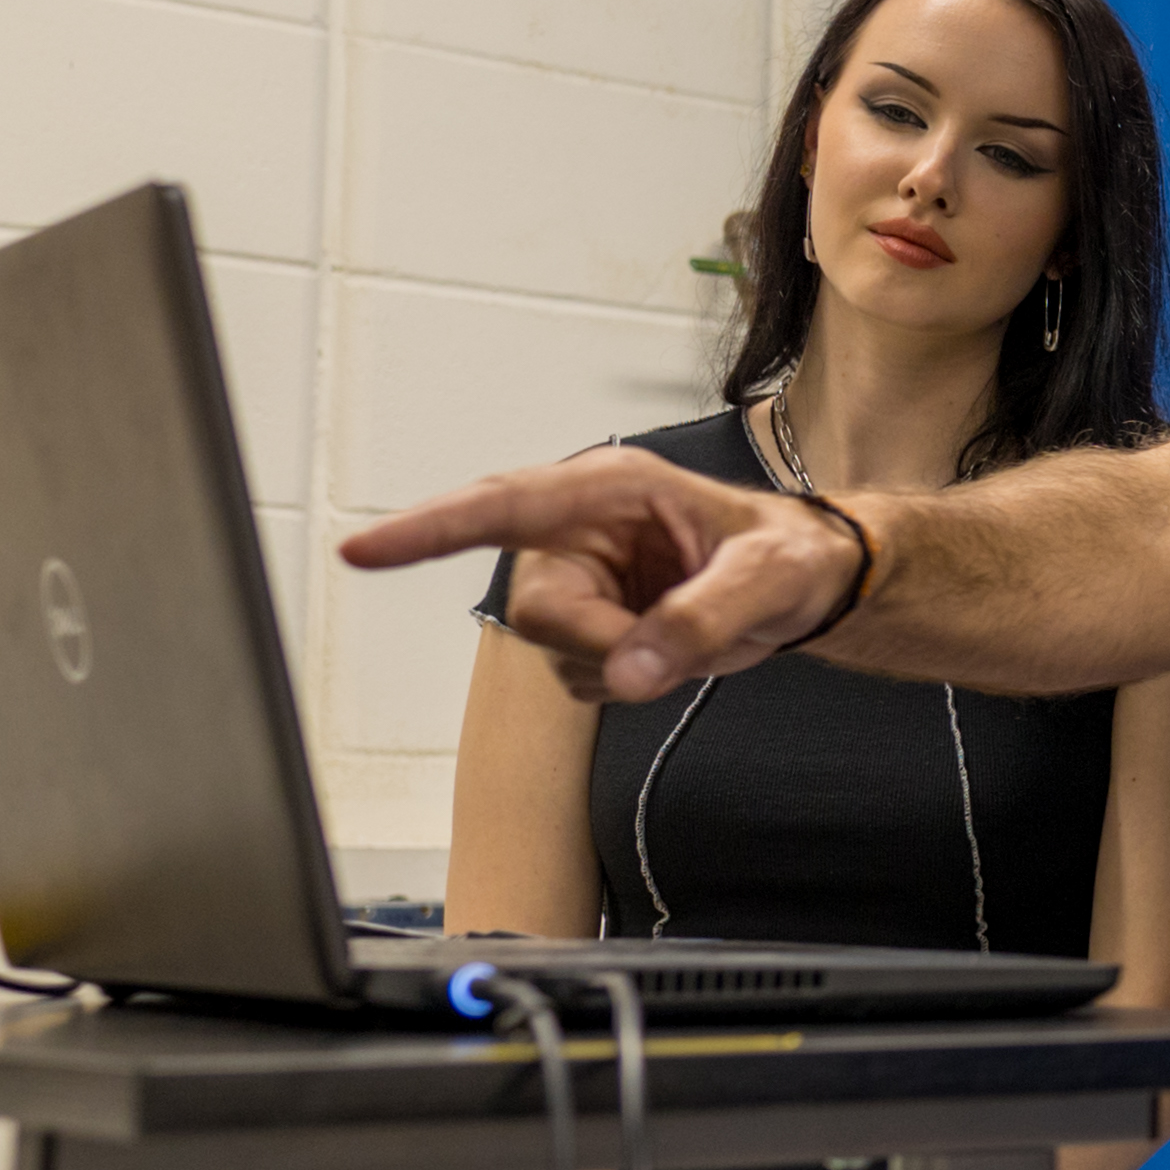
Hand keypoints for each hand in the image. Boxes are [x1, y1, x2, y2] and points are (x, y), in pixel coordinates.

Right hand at [341, 445, 854, 703]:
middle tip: (672, 648)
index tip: (362, 550)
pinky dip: (629, 679)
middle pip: (536, 607)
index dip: (428, 529)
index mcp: (609, 490)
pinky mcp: (586, 627)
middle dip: (598, 641)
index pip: (502, 505)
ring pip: (556, 650)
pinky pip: (583, 676)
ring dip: (623, 662)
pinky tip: (668, 651)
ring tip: (686, 633)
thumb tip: (631, 671)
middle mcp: (577, 532)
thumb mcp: (768, 577)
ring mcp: (577, 582)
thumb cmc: (788, 553)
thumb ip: (703, 619)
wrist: (807, 583)